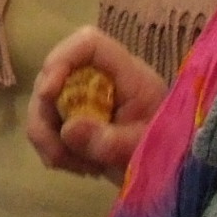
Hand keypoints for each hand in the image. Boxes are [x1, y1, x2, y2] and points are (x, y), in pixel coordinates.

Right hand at [26, 26, 166, 180]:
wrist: (171, 172)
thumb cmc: (165, 154)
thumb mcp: (141, 150)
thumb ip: (109, 141)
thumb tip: (68, 130)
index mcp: (128, 75)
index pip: (89, 43)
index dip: (62, 59)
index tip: (48, 94)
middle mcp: (103, 79)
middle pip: (56, 73)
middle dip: (45, 113)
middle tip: (57, 152)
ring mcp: (87, 97)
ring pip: (45, 102)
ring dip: (46, 136)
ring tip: (70, 165)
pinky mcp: (77, 118)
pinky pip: (48, 124)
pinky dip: (53, 147)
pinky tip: (75, 166)